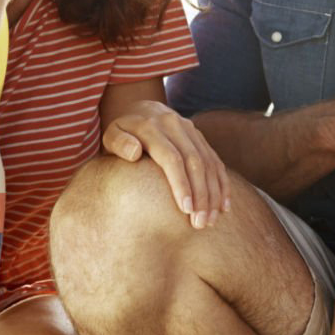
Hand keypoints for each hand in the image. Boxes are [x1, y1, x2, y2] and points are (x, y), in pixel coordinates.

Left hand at [102, 102, 230, 229]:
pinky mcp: (200, 137)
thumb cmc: (121, 134)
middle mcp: (175, 124)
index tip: (185, 210)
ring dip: (213, 194)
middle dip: (200, 195)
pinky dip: (222, 184)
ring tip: (210, 221)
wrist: (138, 111)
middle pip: (195, 162)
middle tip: (200, 223)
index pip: (172, 158)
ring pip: (209, 163)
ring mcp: (191, 130)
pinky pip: (216, 161)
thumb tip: (134, 153)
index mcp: (151, 126)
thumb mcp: (111, 135)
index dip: (181, 184)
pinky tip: (223, 206)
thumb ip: (118, 143)